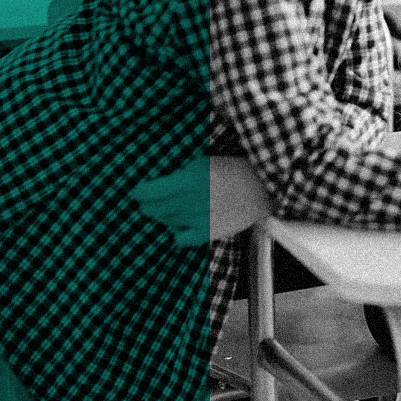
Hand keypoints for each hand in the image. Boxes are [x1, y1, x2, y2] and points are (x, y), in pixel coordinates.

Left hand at [132, 155, 269, 245]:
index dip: (138, 191)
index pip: (146, 192)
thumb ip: (180, 173)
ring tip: (174, 207)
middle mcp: (188, 202)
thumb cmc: (234, 170)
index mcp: (187, 180)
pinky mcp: (206, 234)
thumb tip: (161, 183)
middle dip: (148, 204)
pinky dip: (176, 232)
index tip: (137, 190)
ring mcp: (196, 220)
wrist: (263, 189)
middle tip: (152, 200)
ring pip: (164, 221)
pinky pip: (178, 239)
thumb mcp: (203, 161)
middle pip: (151, 209)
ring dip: (164, 214)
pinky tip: (183, 224)